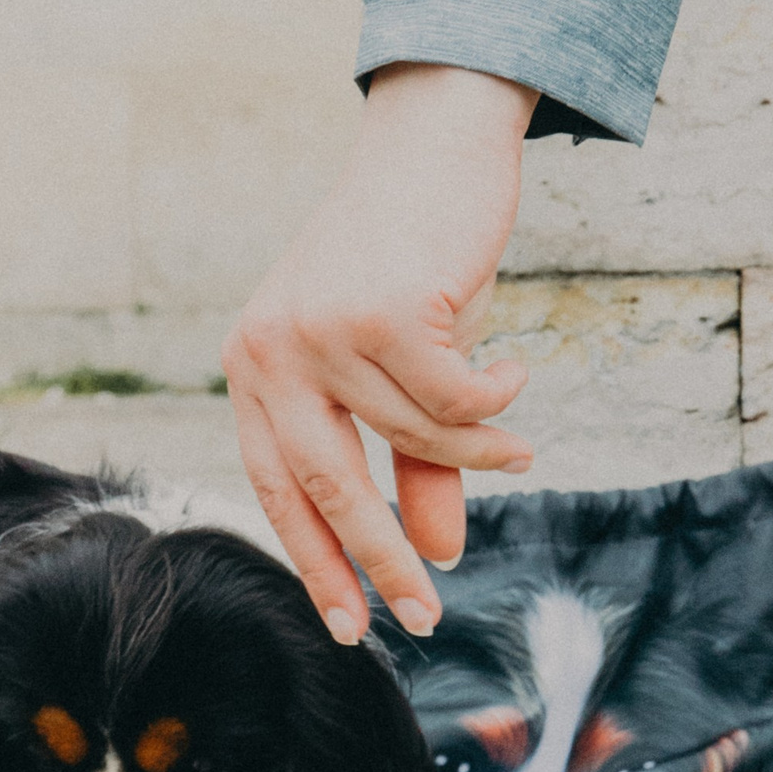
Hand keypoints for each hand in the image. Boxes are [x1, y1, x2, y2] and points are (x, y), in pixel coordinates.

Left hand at [224, 63, 537, 640]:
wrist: (434, 142)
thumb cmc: (412, 257)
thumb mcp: (399, 369)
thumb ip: (410, 461)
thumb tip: (438, 551)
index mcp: (254, 365)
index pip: (277, 488)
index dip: (319, 563)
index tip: (355, 628)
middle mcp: (270, 349)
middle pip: (328, 486)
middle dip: (381, 558)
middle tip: (427, 614)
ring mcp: (321, 328)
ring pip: (412, 438)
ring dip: (477, 455)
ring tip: (518, 448)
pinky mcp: (383, 311)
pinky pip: (454, 402)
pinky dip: (495, 403)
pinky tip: (512, 370)